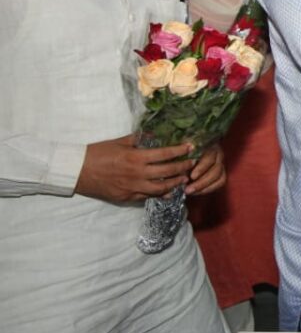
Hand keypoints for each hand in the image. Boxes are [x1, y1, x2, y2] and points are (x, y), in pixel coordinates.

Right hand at [75, 134, 195, 202]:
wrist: (76, 171)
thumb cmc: (96, 153)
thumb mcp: (118, 142)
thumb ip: (138, 139)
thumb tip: (154, 135)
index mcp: (136, 158)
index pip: (165, 154)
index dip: (180, 151)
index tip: (191, 148)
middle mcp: (137, 174)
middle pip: (167, 173)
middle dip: (183, 168)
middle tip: (192, 164)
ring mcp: (132, 188)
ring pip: (161, 189)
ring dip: (175, 184)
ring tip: (183, 179)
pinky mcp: (127, 197)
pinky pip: (147, 197)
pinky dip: (159, 194)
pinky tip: (167, 192)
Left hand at [185, 144, 226, 195]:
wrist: (188, 149)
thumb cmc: (183, 149)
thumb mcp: (181, 150)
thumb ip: (181, 157)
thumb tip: (179, 171)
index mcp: (209, 146)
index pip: (209, 158)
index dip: (202, 168)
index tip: (192, 177)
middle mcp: (218, 154)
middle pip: (216, 170)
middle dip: (202, 182)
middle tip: (188, 190)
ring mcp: (221, 164)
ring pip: (220, 178)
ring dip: (205, 187)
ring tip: (191, 192)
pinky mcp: (221, 173)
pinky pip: (220, 183)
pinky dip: (209, 189)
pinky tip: (197, 192)